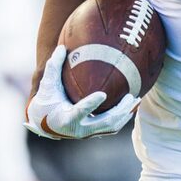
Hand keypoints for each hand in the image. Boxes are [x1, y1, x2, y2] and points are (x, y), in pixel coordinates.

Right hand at [24, 45, 139, 139]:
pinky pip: (112, 127)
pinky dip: (123, 118)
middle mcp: (77, 130)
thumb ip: (54, 66)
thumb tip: (62, 47)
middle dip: (118, 111)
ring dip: (124, 114)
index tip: (103, 94)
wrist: (45, 123)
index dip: (90, 104)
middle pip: (102, 123)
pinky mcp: (93, 133)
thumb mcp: (47, 85)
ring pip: (110, 127)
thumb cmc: (47, 101)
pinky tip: (132, 106)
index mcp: (64, 118)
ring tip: (136, 99)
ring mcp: (87, 133)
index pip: (79, 112)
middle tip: (130, 96)